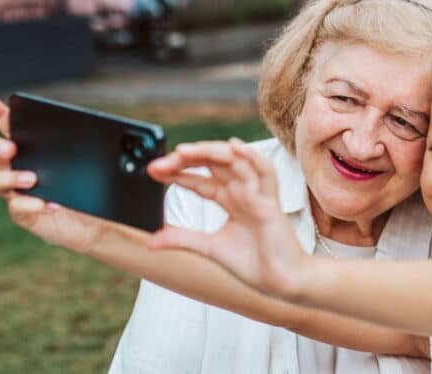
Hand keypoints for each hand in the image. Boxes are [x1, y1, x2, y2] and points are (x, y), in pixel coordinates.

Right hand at [0, 92, 109, 252]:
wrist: (101, 225)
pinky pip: (16, 208)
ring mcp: (18, 192)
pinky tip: (52, 204)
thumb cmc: (98, 189)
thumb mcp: (106, 165)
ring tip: (32, 178)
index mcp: (34, 147)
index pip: (8, 124)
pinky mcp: (25, 215)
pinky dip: (31, 205)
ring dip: (7, 176)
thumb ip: (112, 152)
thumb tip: (133, 153)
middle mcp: (18, 166)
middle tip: (12, 148)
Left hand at [147, 138, 309, 296]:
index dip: (177, 172)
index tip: (153, 172)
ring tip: (184, 151)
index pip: (200, 178)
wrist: (280, 283)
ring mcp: (257, 194)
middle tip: (161, 163)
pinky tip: (234, 147)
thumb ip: (181, 239)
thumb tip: (150, 241)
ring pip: (234, 161)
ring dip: (210, 152)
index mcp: (229, 200)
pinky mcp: (271, 202)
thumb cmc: (254, 264)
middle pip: (213, 164)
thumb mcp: (208, 248)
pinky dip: (252, 157)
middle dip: (186, 160)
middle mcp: (242, 192)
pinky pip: (265, 173)